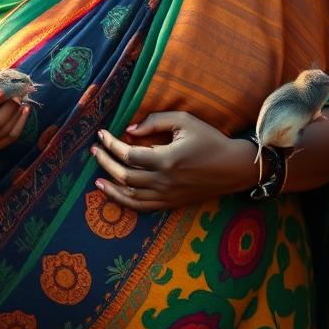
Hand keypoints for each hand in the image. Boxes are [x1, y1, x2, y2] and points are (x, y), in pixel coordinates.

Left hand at [91, 112, 255, 210]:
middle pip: (124, 175)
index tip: (101, 134)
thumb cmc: (210, 139)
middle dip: (105, 162)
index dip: (111, 144)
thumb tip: (129, 130)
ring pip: (130, 195)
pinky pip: (143, 207)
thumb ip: (155, 121)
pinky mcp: (171, 203)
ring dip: (110, 186)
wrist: (233, 167)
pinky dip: (125, 201)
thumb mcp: (185, 121)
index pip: (129, 155)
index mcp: (167, 159)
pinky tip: (115, 193)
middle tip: (94, 150)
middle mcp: (164, 181)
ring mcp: (167, 195)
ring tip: (96, 176)